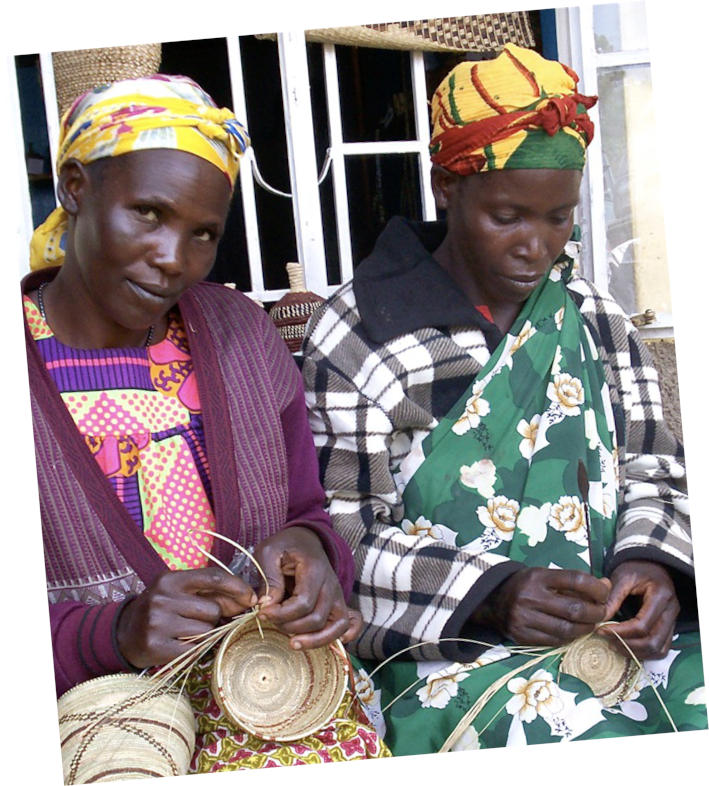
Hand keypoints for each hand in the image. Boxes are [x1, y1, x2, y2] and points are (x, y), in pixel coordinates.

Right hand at [116, 567, 256, 667]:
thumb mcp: (179, 591)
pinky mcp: (156, 646)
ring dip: (203, 635)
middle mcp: (162, 597)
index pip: (213, 577)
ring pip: (206, 631)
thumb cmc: (161, 609)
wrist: (123, 634)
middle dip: (213, 617)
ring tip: (184, 633)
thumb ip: (210, 591)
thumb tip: (249, 599)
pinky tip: (178, 645)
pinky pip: (195, 650)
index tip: (251, 597)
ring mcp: (158, 622)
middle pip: (213, 609)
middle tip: (195, 620)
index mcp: (170, 579)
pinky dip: (194, 650)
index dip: (237, 587)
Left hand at [254, 526, 361, 649]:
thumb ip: (269, 578)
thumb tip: (268, 605)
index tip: (262, 612)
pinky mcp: (337, 603)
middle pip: (317, 618)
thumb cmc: (286, 545)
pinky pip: (347, 625)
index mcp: (314, 569)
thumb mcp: (269, 551)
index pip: (303, 602)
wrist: (306, 539)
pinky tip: (323, 644)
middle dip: (290, 626)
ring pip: (335, 627)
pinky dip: (339, 637)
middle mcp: (331, 584)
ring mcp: (337, 595)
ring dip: (313, 640)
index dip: (281, 614)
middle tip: (270, 620)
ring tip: (292, 643)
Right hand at [474, 567, 610, 646]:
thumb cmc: (526, 586)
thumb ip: (572, 582)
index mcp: (537, 577)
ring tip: (590, 624)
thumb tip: (606, 586)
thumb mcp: (544, 576)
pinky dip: (570, 637)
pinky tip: (573, 631)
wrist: (493, 602)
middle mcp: (530, 597)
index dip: (597, 588)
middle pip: (575, 610)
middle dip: (597, 613)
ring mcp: (525, 619)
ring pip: (567, 630)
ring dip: (586, 629)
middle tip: (603, 613)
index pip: (576, 580)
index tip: (605, 592)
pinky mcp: (523, 636)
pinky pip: (555, 641)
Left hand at [597, 559, 678, 659]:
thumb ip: (612, 597)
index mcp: (660, 595)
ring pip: (659, 648)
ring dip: (636, 652)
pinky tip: (627, 647)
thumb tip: (599, 618)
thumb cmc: (635, 568)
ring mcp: (673, 620)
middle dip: (628, 645)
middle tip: (607, 641)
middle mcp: (671, 610)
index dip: (621, 632)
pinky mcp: (669, 626)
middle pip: (653, 641)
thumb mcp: (621, 577)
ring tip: (614, 645)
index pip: (642, 625)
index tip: (601, 630)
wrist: (650, 564)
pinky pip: (662, 647)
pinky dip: (646, 652)